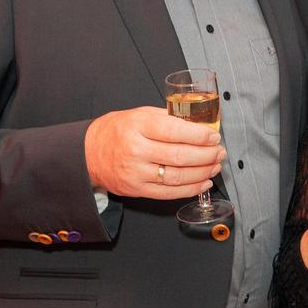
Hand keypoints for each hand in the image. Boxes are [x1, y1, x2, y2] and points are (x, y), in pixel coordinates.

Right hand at [84, 106, 224, 199]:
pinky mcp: (137, 189)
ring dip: (202, 172)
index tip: (214, 136)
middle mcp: (136, 150)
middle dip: (206, 155)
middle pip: (180, 156)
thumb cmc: (117, 131)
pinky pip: (169, 193)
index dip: (200, 135)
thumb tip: (200, 124)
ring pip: (177, 176)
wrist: (88, 153)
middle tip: (220, 152)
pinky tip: (203, 181)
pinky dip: (190, 189)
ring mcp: (136, 172)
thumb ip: (168, 118)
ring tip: (215, 166)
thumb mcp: (139, 114)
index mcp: (137, 126)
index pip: (174, 131)